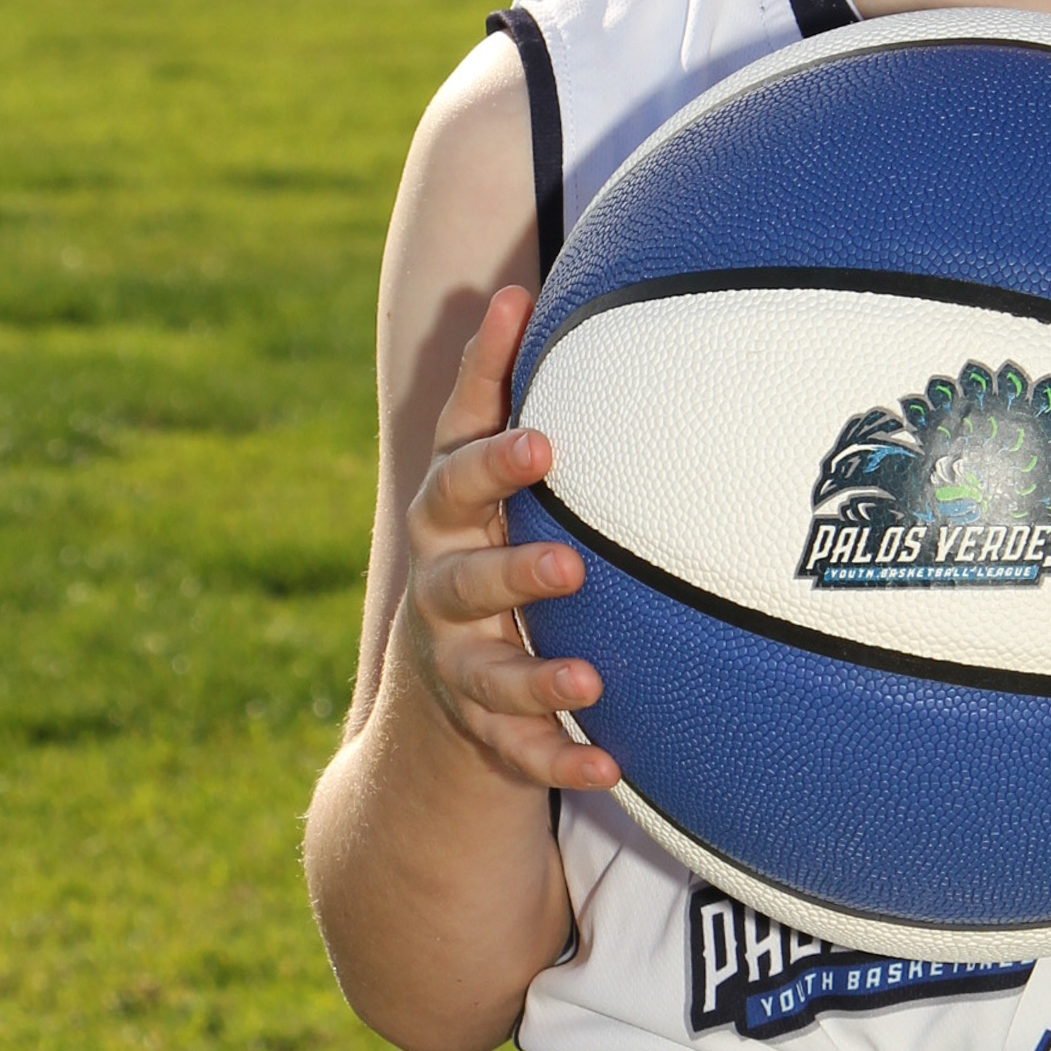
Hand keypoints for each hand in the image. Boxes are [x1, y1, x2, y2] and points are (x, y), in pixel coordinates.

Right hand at [393, 286, 620, 792]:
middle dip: (511, 573)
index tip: (544, 442)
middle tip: (570, 566)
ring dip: (536, 677)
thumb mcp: (483, 465)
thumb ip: (494, 388)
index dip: (493, 459)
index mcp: (447, 514)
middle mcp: (441, 587)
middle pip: (462, 579)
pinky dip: (559, 759)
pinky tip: (612, 766)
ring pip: (485, 673)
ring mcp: (456, 661)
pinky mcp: (482, 724)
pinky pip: (516, 749)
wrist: (438, 662)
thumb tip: (516, 284)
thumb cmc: (484, 527)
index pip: (460, 475)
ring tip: (589, 680)